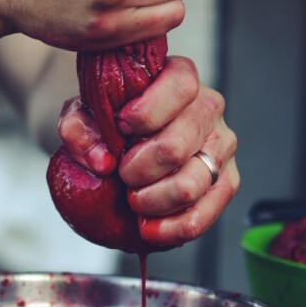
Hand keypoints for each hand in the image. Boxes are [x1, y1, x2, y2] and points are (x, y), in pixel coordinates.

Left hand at [57, 56, 238, 245]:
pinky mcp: (226, 182)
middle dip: (137, 170)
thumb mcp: (83, 114)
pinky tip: (149, 228)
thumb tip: (102, 161)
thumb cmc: (110, 121)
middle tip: (123, 174)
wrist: (124, 145)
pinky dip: (172, 228)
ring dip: (151, 201)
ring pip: (190, 185)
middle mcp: (209, 108)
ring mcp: (222, 146)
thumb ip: (79, 128)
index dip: (144, 115)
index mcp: (181, 78)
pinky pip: (205, 215)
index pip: (179, 88)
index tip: (120, 129)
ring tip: (133, 199)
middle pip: (176, 147)